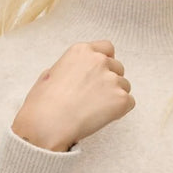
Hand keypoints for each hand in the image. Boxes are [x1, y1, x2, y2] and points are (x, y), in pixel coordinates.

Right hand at [11, 40, 133, 150]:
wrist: (48, 124)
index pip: (107, 48)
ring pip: (124, 86)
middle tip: (95, 97)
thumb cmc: (43, 104)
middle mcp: (99, 60)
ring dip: (115, 96)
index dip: (105, 62)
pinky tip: (102, 117)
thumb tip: (72, 75)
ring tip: (95, 110)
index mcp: (81, 51)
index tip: (100, 74)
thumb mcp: (49, 74)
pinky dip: (119, 111)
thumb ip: (68, 69)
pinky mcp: (121, 98)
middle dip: (110, 80)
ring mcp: (112, 79)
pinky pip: (129, 103)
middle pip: (118, 67)